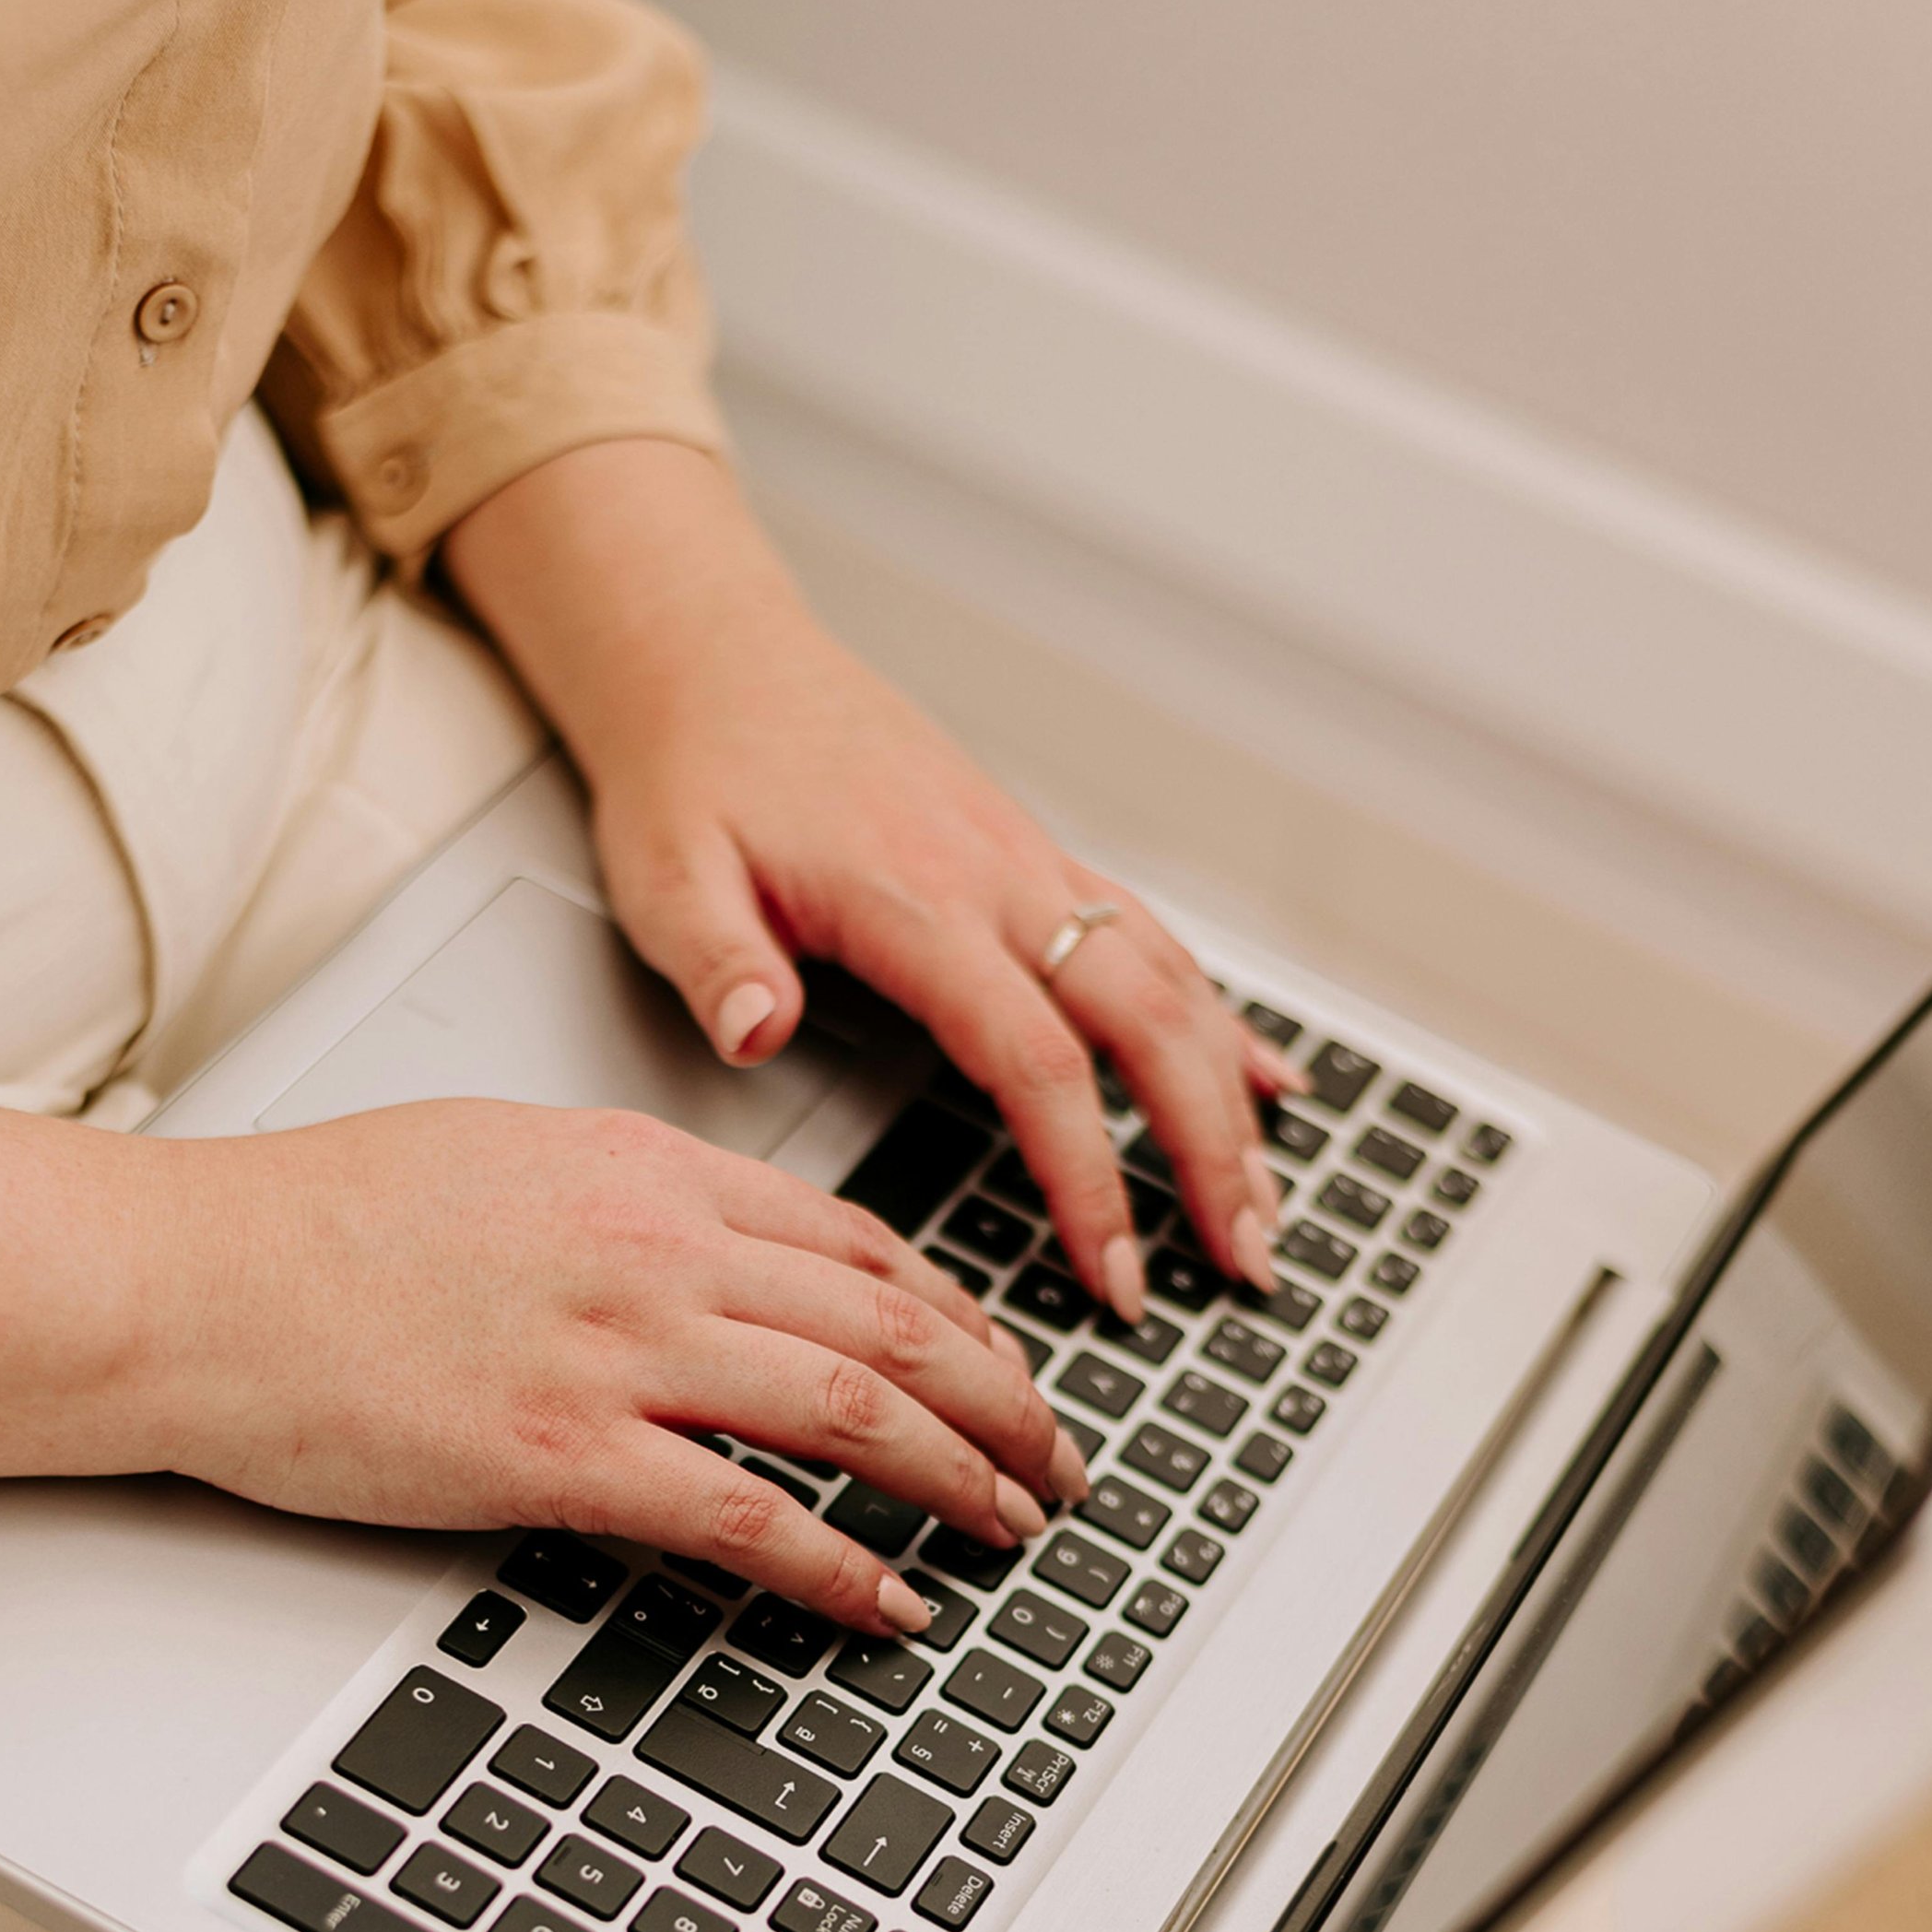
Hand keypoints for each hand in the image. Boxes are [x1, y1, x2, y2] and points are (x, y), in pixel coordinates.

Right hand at [0, 1086, 1081, 1636]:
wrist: (196, 1278)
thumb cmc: (318, 1224)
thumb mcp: (506, 1158)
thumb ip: (629, 1201)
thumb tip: (711, 1250)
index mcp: (650, 1170)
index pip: (860, 1244)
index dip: (963, 1320)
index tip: (1001, 1370)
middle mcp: (659, 1248)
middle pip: (896, 1326)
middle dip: (1006, 1405)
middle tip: (1058, 1464)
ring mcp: (616, 1350)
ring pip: (856, 1412)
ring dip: (962, 1480)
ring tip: (1012, 1531)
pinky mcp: (560, 1453)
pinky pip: (749, 1516)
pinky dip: (843, 1564)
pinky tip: (893, 1599)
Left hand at [447, 443, 1299, 1319]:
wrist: (714, 659)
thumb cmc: (694, 771)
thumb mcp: (667, 874)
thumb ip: (717, 960)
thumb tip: (754, 1031)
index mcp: (919, 899)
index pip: (1036, 1061)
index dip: (1088, 1176)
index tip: (1110, 1272)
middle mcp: (999, 877)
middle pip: (1149, 1026)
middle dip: (1210, 1152)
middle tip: (1244, 1260)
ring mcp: (1029, 864)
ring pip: (1172, 985)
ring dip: (1232, 1099)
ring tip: (1264, 1205)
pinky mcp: (1034, 856)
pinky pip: (1153, 941)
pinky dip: (1218, 1017)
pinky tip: (1262, 1077)